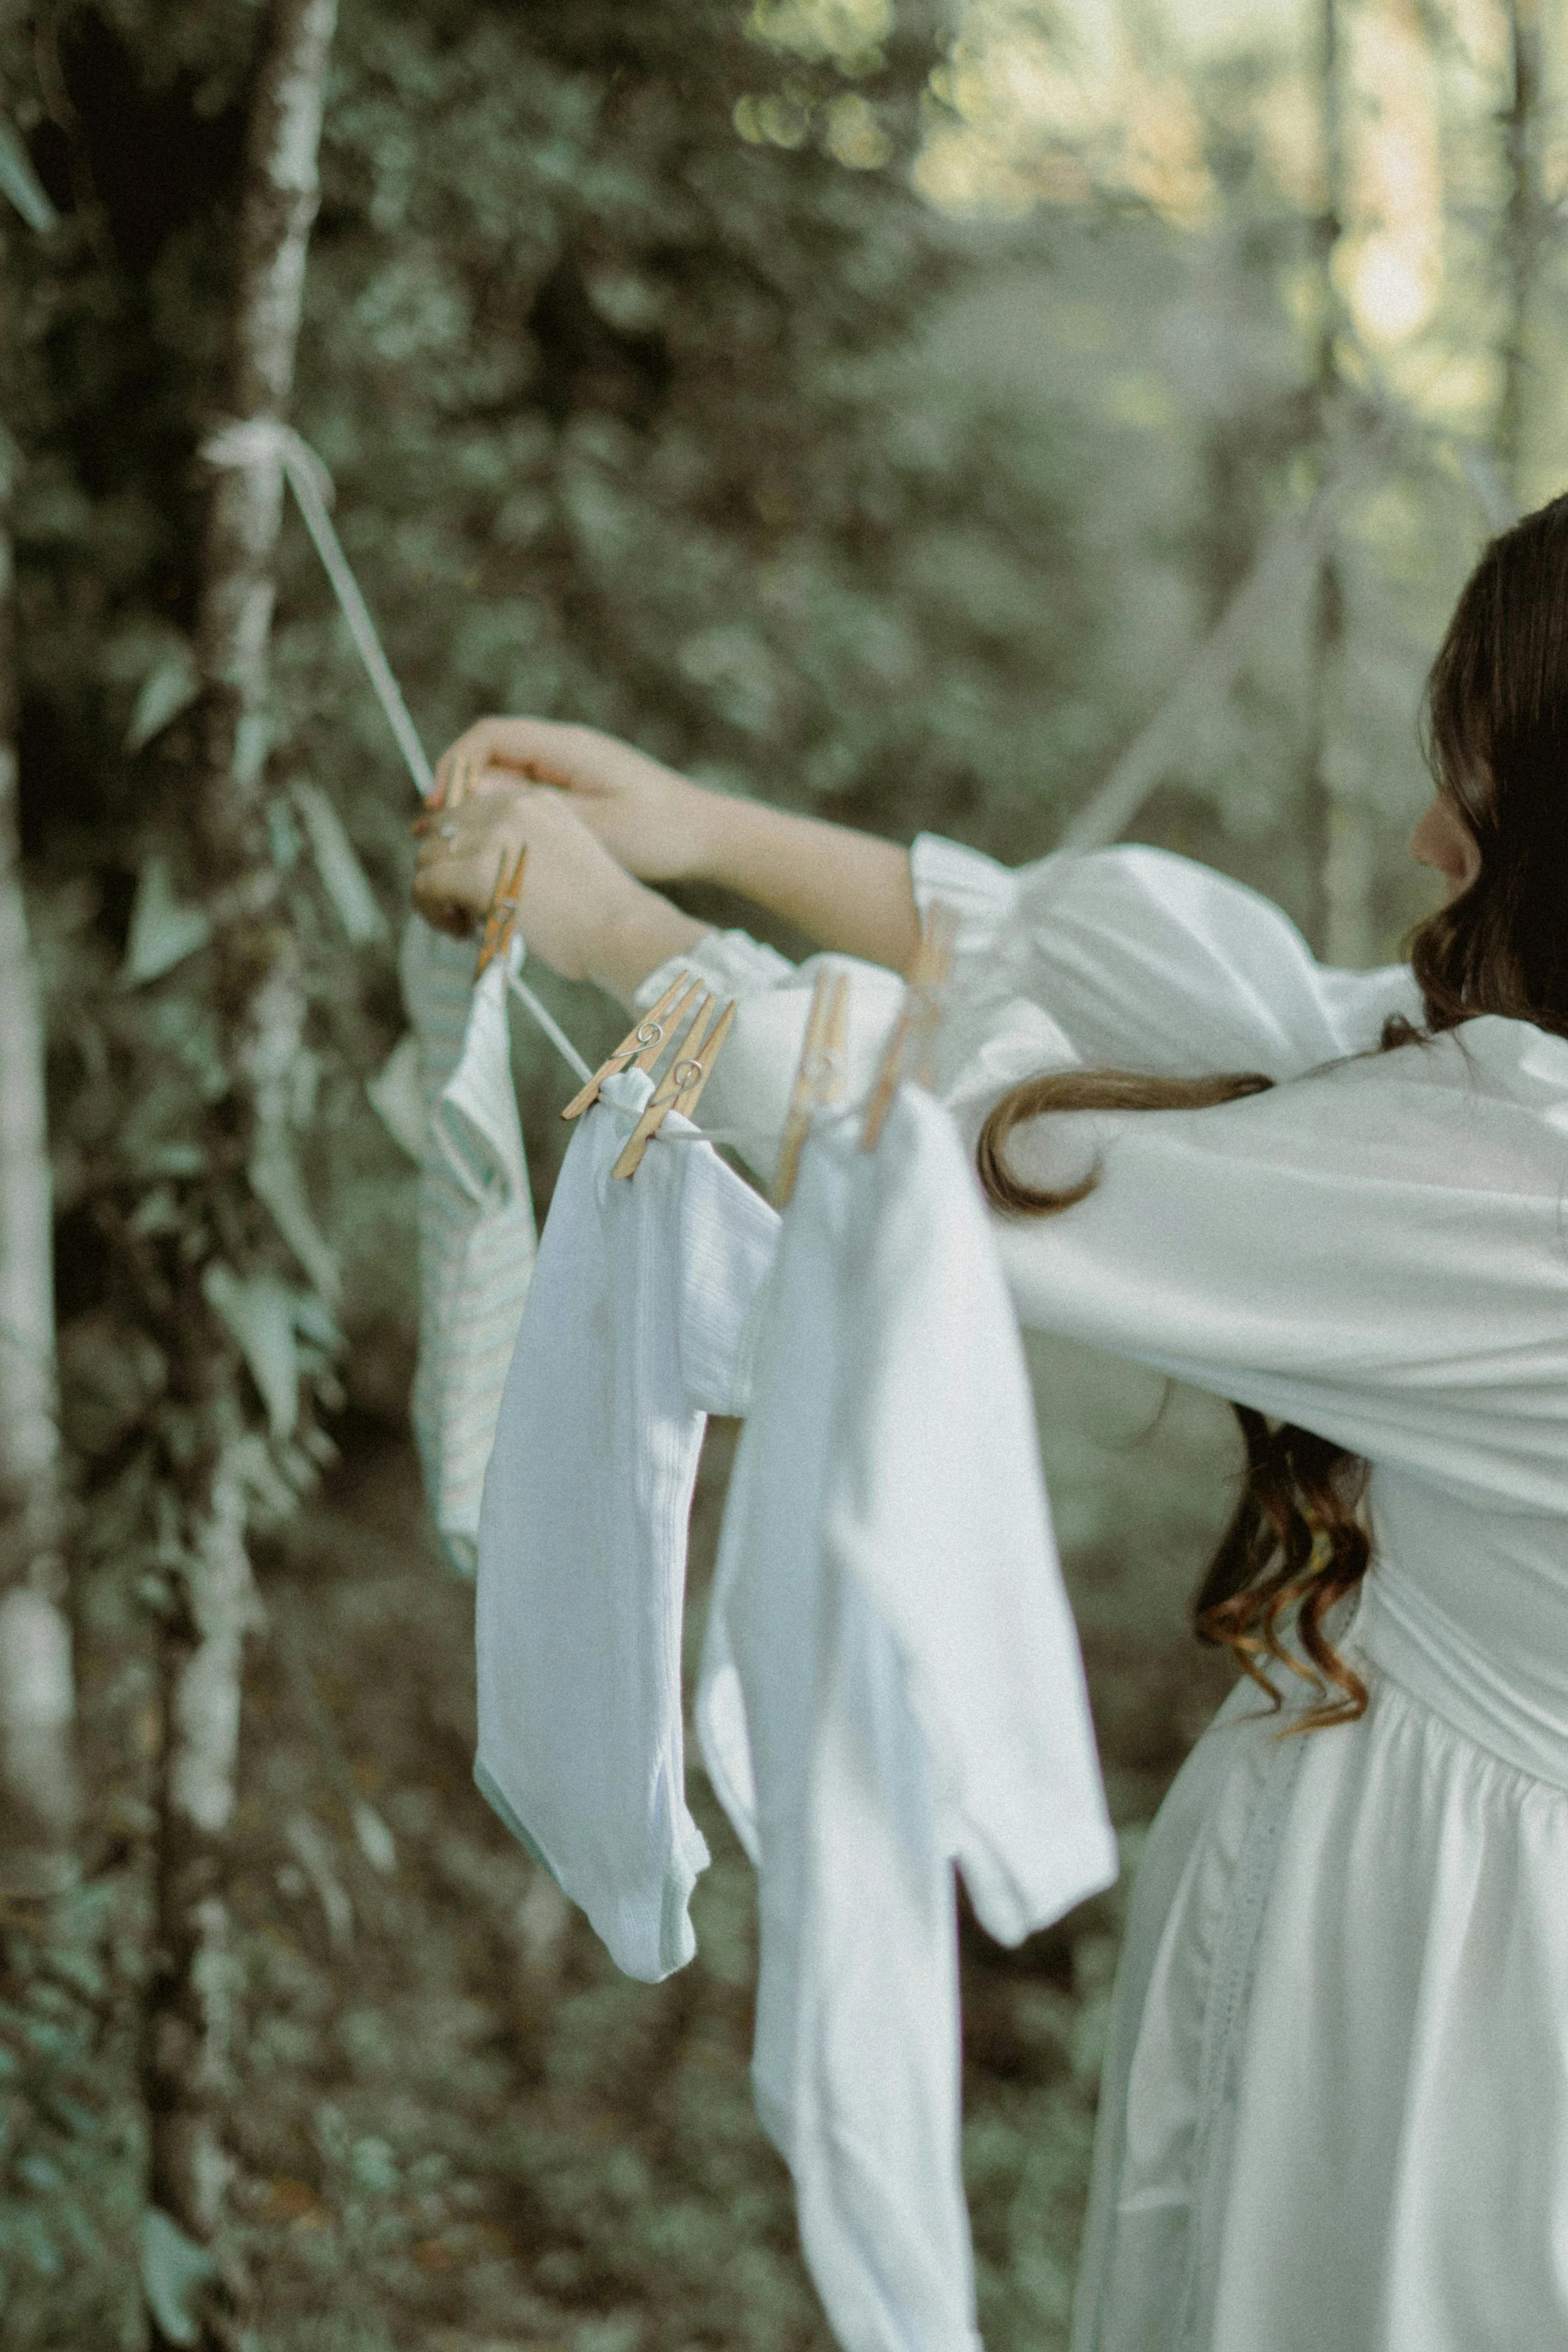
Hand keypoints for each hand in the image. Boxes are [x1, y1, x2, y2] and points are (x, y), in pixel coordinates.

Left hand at [413, 781, 646, 983]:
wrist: (621, 930)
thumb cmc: (601, 913)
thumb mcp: (563, 858)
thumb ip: (522, 849)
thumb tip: (474, 870)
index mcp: (534, 801)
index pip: (467, 809)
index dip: (455, 847)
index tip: (460, 879)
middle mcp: (511, 807)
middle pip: (441, 829)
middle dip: (442, 869)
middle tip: (460, 907)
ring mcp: (493, 836)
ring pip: (427, 857)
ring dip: (434, 892)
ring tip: (461, 923)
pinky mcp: (477, 871)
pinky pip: (425, 885)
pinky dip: (430, 911)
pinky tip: (458, 929)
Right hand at [431, 717, 716, 883]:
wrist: (709, 836)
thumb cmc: (661, 832)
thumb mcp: (593, 826)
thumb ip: (532, 809)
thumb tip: (473, 799)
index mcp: (568, 747)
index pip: (489, 737)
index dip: (453, 767)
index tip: (437, 806)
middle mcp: (565, 750)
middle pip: (490, 757)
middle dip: (459, 793)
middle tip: (436, 836)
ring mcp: (571, 769)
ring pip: (506, 778)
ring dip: (480, 809)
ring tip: (461, 849)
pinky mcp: (578, 791)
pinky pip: (527, 795)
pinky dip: (506, 818)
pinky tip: (499, 852)